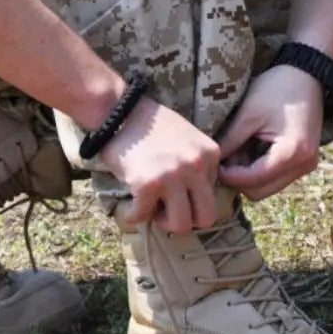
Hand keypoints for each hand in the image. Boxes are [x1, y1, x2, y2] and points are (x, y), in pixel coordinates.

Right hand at [98, 98, 220, 232]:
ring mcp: (173, 176)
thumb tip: (194, 195)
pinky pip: (143, 216)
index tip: (175, 191)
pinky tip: (129, 210)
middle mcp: (196, 166)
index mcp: (209, 154)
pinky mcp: (148, 184)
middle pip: (206, 217)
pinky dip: (134, 216)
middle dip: (187, 219)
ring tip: (151, 209)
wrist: (119, 109)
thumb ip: (196, 163)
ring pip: (181, 224)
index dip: (192, 196)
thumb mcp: (187, 138)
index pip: (213, 193)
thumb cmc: (149, 124)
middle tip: (169, 211)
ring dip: (164, 222)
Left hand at [217, 65, 323, 199]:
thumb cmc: (276, 89)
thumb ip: (230, 142)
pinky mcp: (303, 160)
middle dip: (237, 179)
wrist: (306, 74)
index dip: (227, 176)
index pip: (252, 181)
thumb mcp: (248, 114)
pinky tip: (246, 149)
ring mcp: (305, 165)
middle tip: (220, 159)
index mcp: (292, 153)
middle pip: (260, 191)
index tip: (210, 164)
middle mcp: (303, 165)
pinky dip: (258, 168)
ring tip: (233, 151)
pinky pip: (275, 176)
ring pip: (267, 187)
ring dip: (247, 175)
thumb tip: (210, 163)